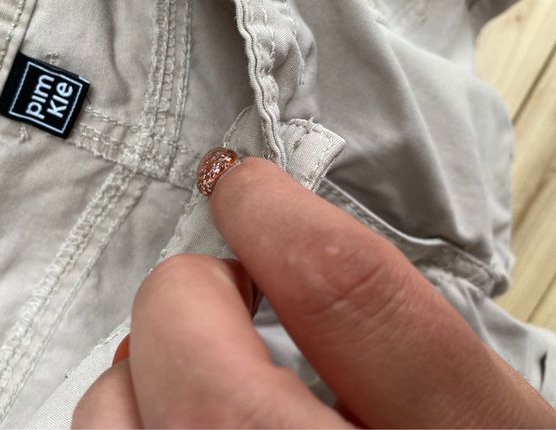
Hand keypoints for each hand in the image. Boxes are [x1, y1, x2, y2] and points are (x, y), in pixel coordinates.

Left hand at [73, 158, 555, 427]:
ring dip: (142, 369)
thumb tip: (288, 250)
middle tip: (223, 292)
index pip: (342, 289)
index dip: (277, 212)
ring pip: (111, 417)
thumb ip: (395, 339)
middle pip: (194, 350)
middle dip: (190, 291)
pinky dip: (126, 429)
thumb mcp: (479, 421)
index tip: (243, 185)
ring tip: (195, 374)